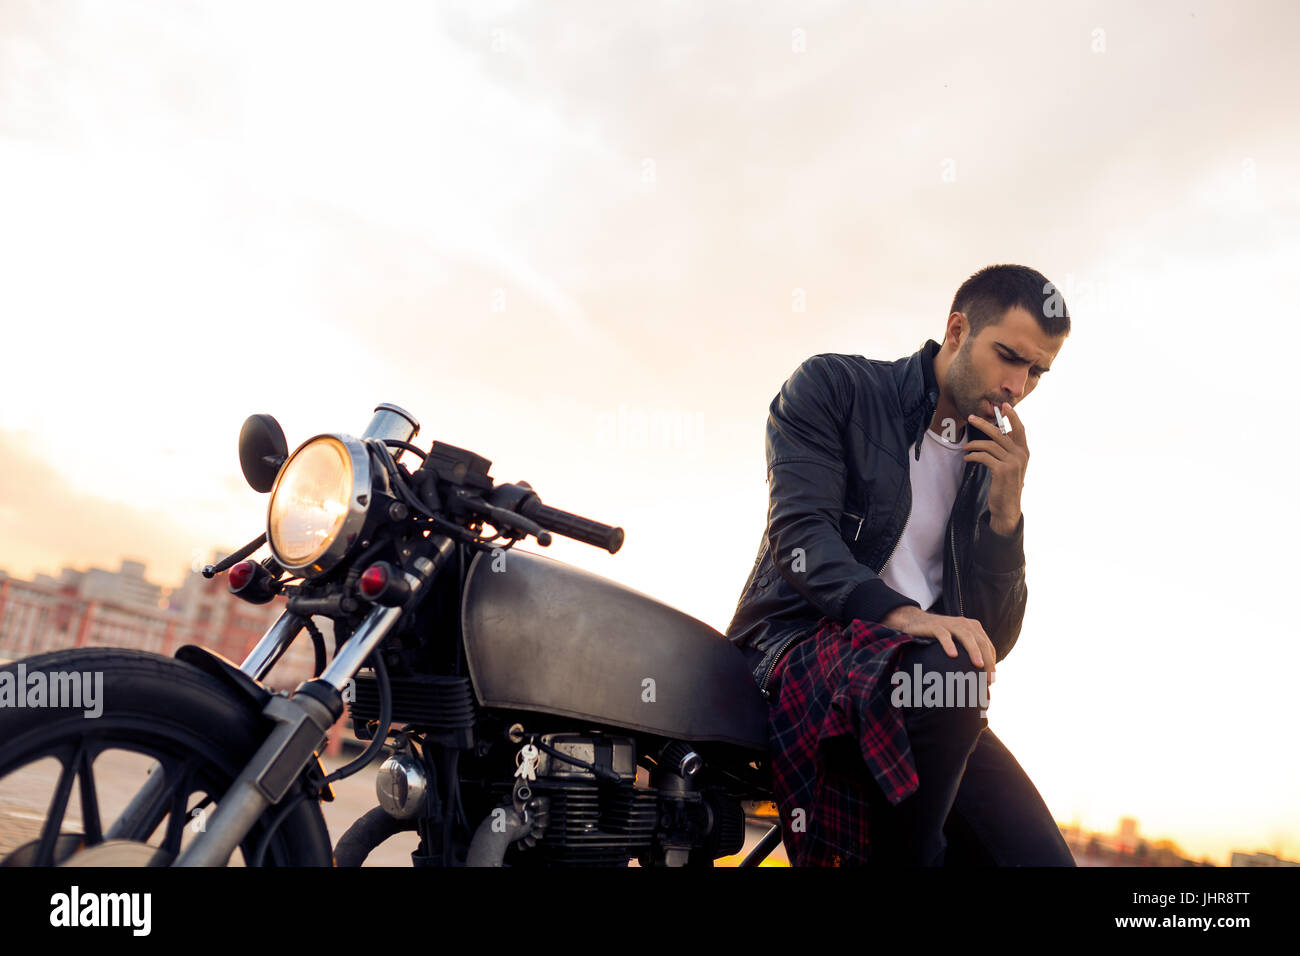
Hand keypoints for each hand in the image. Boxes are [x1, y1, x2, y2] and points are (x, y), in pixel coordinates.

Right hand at [881, 605, 996, 681]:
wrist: (915, 621)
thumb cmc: (938, 637)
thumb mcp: (957, 642)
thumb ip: (968, 653)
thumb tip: (979, 679)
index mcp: (973, 627)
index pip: (988, 646)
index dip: (992, 662)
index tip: (991, 680)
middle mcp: (964, 624)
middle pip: (981, 642)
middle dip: (988, 660)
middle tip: (989, 679)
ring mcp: (950, 624)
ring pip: (966, 636)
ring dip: (974, 651)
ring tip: (979, 665)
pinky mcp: (935, 626)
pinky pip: (943, 635)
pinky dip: (949, 644)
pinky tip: (952, 655)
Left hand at [964, 401, 1027, 534]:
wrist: (1007, 506)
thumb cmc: (1006, 485)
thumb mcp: (1011, 466)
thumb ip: (1008, 451)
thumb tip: (998, 434)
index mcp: (1024, 452)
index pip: (1020, 429)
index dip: (1013, 416)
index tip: (1004, 406)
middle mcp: (1021, 455)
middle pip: (1000, 433)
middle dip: (984, 424)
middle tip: (970, 418)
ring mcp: (1012, 463)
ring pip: (989, 444)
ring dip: (974, 444)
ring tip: (965, 448)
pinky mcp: (1001, 470)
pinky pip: (984, 456)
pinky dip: (973, 456)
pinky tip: (967, 458)